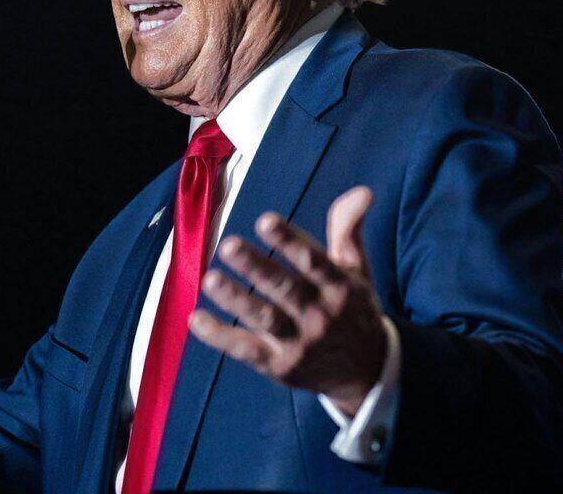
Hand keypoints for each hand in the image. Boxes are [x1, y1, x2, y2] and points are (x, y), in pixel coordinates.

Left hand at [188, 186, 385, 415]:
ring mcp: (300, 343)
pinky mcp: (281, 366)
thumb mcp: (357, 269)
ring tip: (211, 279)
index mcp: (341, 287)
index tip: (265, 220)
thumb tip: (361, 191)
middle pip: (285, 288)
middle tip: (228, 245)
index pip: (314, 261)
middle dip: (256, 267)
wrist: (365, 370)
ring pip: (264, 319)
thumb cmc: (352, 307)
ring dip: (236, 300)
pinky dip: (221, 337)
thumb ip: (349, 229)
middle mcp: (321, 315)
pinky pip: (247, 351)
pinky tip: (197, 319)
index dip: (290, 240)